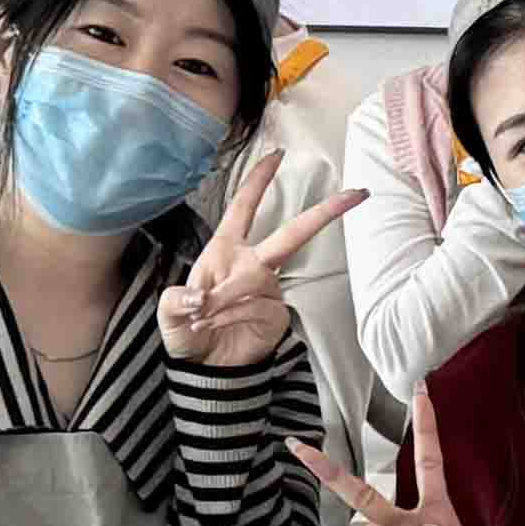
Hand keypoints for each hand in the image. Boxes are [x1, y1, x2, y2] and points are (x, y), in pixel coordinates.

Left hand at [157, 156, 364, 369]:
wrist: (205, 369)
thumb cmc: (187, 332)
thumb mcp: (169, 312)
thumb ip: (178, 299)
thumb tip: (199, 295)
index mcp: (224, 250)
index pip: (244, 207)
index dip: (259, 181)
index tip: (277, 156)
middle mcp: (251, 264)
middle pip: (292, 233)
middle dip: (324, 213)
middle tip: (355, 195)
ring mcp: (268, 289)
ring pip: (256, 279)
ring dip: (226, 297)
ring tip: (201, 317)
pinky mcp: (277, 314)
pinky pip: (257, 306)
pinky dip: (230, 316)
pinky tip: (213, 326)